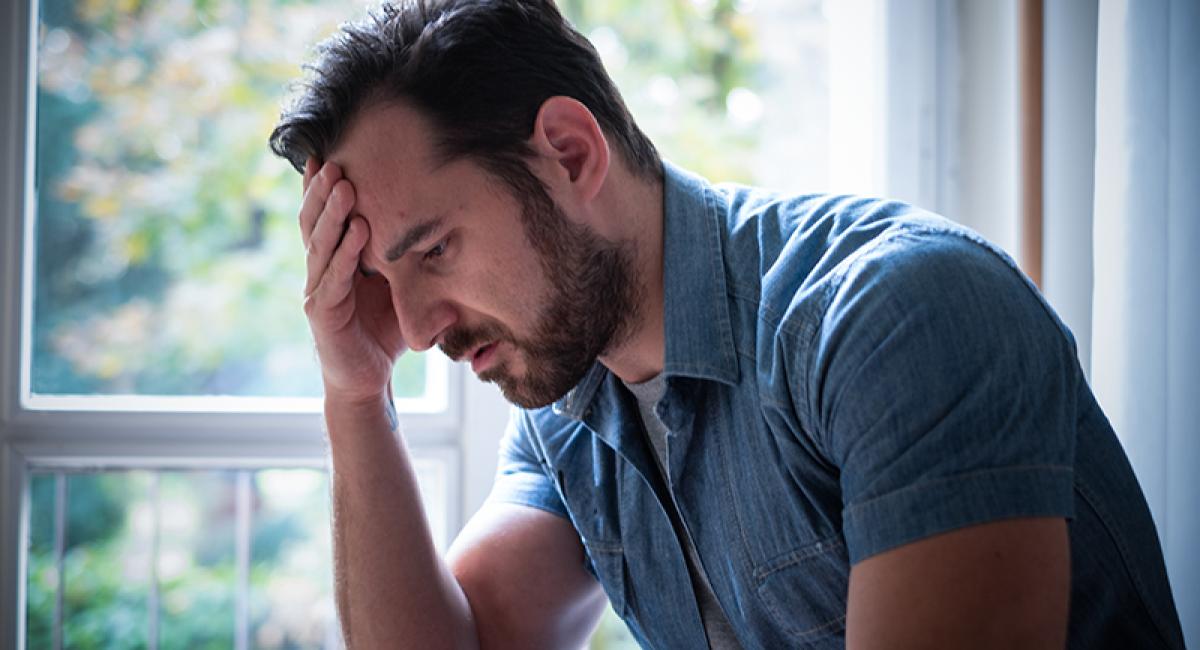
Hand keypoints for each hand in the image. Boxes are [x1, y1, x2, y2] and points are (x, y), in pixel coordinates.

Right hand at [299, 158, 405, 404]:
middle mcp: (320, 269)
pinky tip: (358, 232)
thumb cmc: (385, 329)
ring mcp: (317, 290)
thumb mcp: (401, 285)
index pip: (324, 216)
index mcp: (334, 258)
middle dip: (324, 191)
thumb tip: (449, 225)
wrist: (368, 378)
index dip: (322, 187)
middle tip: (335, 159)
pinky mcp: (322, 313)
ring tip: (344, 184)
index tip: (330, 151)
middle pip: (315, 222)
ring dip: (333, 214)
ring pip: (320, 244)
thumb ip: (410, 257)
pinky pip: (333, 278)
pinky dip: (346, 254)